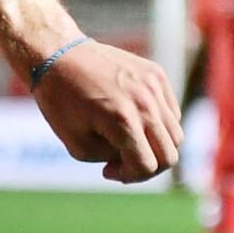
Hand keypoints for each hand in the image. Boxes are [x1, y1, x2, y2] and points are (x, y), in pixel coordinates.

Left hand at [31, 39, 181, 183]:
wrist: (58, 56)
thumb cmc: (61, 103)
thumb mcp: (78, 145)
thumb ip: (112, 159)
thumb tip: (135, 159)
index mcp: (122, 121)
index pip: (148, 166)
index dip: (129, 176)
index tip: (107, 170)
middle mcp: (145, 103)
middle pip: (169, 154)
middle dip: (147, 167)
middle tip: (122, 162)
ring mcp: (154, 86)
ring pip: (175, 134)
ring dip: (154, 146)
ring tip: (127, 141)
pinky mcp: (157, 74)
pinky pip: (171, 111)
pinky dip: (157, 123)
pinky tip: (132, 120)